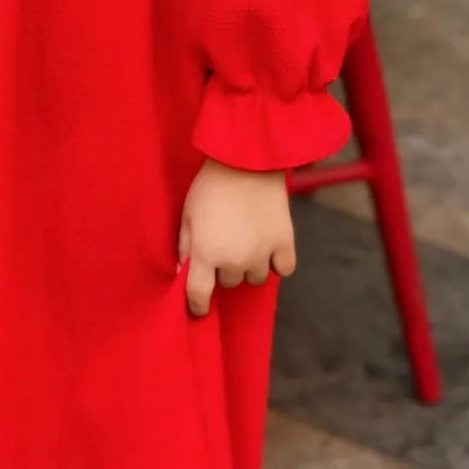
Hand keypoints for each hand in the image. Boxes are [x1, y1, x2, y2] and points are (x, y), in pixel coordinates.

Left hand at [177, 159, 294, 318]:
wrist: (247, 161)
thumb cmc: (210, 185)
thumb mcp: (187, 214)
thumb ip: (185, 247)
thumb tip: (183, 273)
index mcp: (206, 254)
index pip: (199, 296)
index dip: (197, 306)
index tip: (199, 307)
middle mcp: (234, 260)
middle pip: (228, 283)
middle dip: (223, 269)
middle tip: (223, 244)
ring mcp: (262, 254)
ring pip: (254, 278)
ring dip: (249, 265)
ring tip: (246, 241)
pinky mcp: (285, 243)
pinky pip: (283, 269)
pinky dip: (277, 262)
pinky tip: (269, 247)